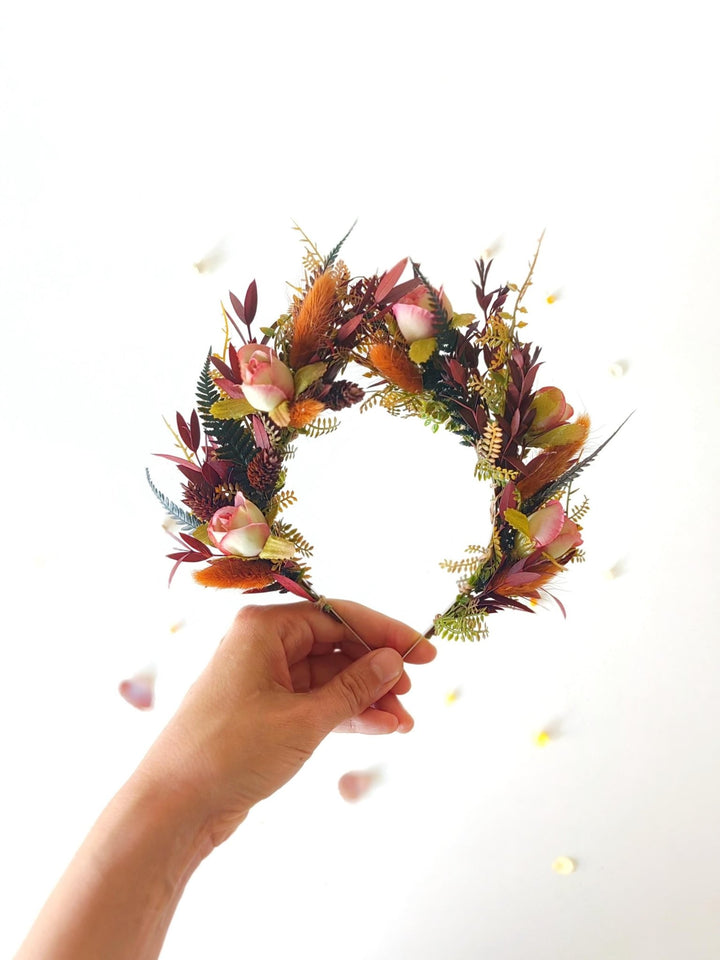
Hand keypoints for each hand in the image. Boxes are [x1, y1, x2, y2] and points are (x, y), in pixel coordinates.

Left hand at [136, 599, 435, 848]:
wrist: (174, 808)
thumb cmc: (230, 752)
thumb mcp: (303, 719)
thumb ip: (354, 687)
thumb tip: (392, 662)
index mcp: (264, 628)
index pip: (338, 615)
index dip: (384, 634)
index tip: (423, 653)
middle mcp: (263, 646)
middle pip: (335, 646)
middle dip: (376, 671)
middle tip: (413, 693)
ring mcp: (263, 680)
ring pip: (329, 678)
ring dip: (366, 698)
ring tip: (403, 722)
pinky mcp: (265, 713)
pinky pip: (316, 702)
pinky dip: (346, 714)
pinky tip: (380, 728)